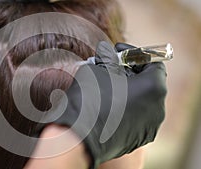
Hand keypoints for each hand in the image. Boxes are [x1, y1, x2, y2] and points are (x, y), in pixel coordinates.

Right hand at [36, 41, 166, 168]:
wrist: (76, 136)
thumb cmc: (87, 99)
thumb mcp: (96, 68)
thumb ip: (107, 60)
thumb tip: (107, 55)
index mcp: (153, 88)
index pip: (154, 64)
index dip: (136, 55)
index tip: (118, 53)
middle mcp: (158, 109)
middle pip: (149, 84)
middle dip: (131, 73)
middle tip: (111, 68)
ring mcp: (149, 127)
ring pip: (143, 102)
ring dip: (129, 91)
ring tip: (108, 87)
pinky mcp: (138, 140)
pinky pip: (136, 118)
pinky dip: (126, 108)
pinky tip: (108, 106)